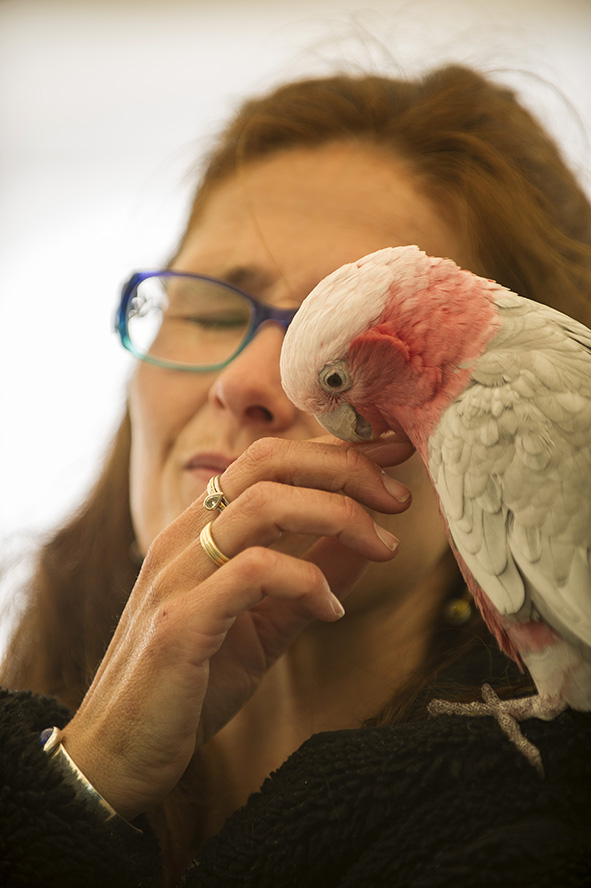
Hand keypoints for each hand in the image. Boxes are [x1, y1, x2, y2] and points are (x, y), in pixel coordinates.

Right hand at [61, 435, 412, 819]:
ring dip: (337, 516)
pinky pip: (255, 573)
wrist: (121, 755)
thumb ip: (308, 580)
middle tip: (398, 498)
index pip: (269, 460)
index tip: (392, 454)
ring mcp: (178, 576)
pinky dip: (307, 581)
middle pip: (268, 463)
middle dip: (343, 468)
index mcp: (200, 531)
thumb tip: (368, 547)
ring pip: (264, 505)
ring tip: (383, 548)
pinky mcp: (179, 623)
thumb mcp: (264, 624)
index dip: (334, 451)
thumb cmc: (192, 685)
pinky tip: (332, 609)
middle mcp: (184, 539)